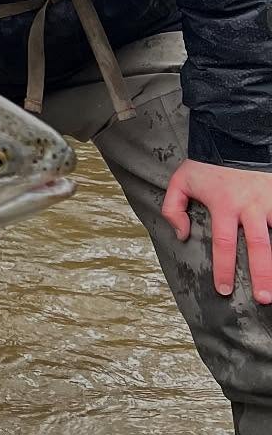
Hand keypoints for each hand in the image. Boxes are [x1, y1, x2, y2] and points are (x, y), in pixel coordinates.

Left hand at [162, 158, 271, 302]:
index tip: (224, 289)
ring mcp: (268, 200)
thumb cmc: (206, 163)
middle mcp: (249, 205)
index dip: (223, 269)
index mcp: (224, 205)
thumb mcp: (180, 181)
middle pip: (258, 246)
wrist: (232, 135)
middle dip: (261, 274)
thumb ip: (173, 208)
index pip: (223, 244)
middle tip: (264, 298)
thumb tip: (182, 234)